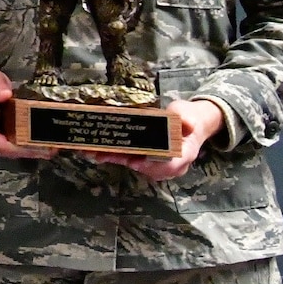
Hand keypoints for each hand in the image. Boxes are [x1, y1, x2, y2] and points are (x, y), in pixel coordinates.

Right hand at [0, 67, 53, 160]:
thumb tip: (5, 95)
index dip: (10, 144)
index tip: (30, 145)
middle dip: (22, 151)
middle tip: (46, 150)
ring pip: (1, 151)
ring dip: (22, 152)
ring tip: (45, 150)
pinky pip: (2, 150)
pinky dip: (18, 150)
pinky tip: (34, 149)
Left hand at [86, 98, 225, 179]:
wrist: (188, 121)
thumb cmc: (188, 117)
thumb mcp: (188, 115)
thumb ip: (186, 120)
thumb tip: (188, 125)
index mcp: (183, 155)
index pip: (169, 166)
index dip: (151, 166)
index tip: (135, 161)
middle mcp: (170, 164)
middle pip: (146, 167)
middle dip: (124, 161)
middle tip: (102, 155)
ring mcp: (157, 163)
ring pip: (135, 164)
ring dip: (115, 159)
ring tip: (94, 152)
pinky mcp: (146, 157)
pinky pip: (130, 158)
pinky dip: (115, 155)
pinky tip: (97, 150)